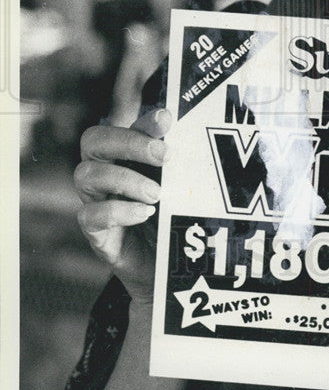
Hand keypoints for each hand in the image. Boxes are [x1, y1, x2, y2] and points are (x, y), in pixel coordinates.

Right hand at [75, 108, 171, 303]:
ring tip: (157, 194)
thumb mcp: (181, 185)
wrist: (171, 268)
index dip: (141, 122)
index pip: (123, 126)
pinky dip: (117, 211)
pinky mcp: (96, 234)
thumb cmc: (175, 216)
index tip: (167, 121)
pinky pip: (89, 216)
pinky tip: (144, 213)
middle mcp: (104, 172)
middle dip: (129, 142)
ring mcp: (96, 202)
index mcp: (125, 155)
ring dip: (125, 179)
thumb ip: (179, 159)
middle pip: (93, 141)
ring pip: (86, 174)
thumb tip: (182, 128)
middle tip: (164, 155)